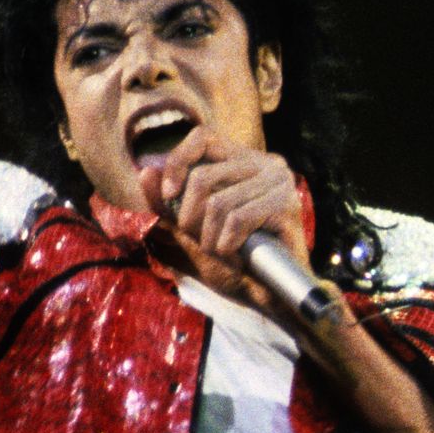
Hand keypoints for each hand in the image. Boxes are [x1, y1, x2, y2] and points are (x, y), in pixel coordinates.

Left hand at [137, 126, 311, 304]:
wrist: (271, 295)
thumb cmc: (234, 261)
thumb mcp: (192, 230)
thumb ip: (168, 203)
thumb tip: (145, 171)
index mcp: (245, 161)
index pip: (203, 137)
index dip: (178, 162)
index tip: (169, 195)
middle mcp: (267, 164)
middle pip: (204, 176)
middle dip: (190, 218)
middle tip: (202, 242)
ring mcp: (280, 184)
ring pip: (218, 203)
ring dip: (210, 239)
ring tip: (222, 254)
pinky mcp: (288, 207)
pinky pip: (238, 220)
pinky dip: (227, 245)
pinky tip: (236, 256)